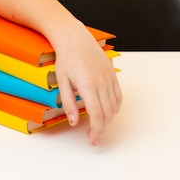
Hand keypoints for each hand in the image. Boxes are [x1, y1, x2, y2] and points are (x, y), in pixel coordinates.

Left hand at [53, 27, 122, 145]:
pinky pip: (118, 96)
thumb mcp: (62, 82)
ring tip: (98, 127)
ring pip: (114, 106)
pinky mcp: (112, 75)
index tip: (92, 140)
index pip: (96, 115)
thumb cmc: (66, 59)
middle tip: (93, 138)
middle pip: (107, 114)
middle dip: (101, 129)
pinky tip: (107, 113)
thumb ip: (68, 103)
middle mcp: (102, 82)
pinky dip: (115, 108)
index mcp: (88, 85)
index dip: (95, 131)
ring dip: (108, 120)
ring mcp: (109, 78)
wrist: (75, 39)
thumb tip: (75, 122)